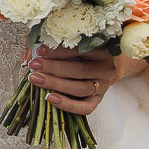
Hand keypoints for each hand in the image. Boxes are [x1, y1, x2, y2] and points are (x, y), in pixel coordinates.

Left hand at [26, 45, 148, 115]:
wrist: (114, 65)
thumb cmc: (89, 50)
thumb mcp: (81, 41)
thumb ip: (61, 41)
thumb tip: (34, 47)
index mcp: (104, 49)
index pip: (80, 50)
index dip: (58, 50)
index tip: (39, 50)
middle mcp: (106, 68)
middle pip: (79, 70)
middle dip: (53, 67)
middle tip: (34, 64)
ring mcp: (104, 85)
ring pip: (80, 88)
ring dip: (55, 84)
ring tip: (35, 79)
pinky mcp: (99, 99)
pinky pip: (85, 107)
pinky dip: (67, 105)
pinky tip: (49, 98)